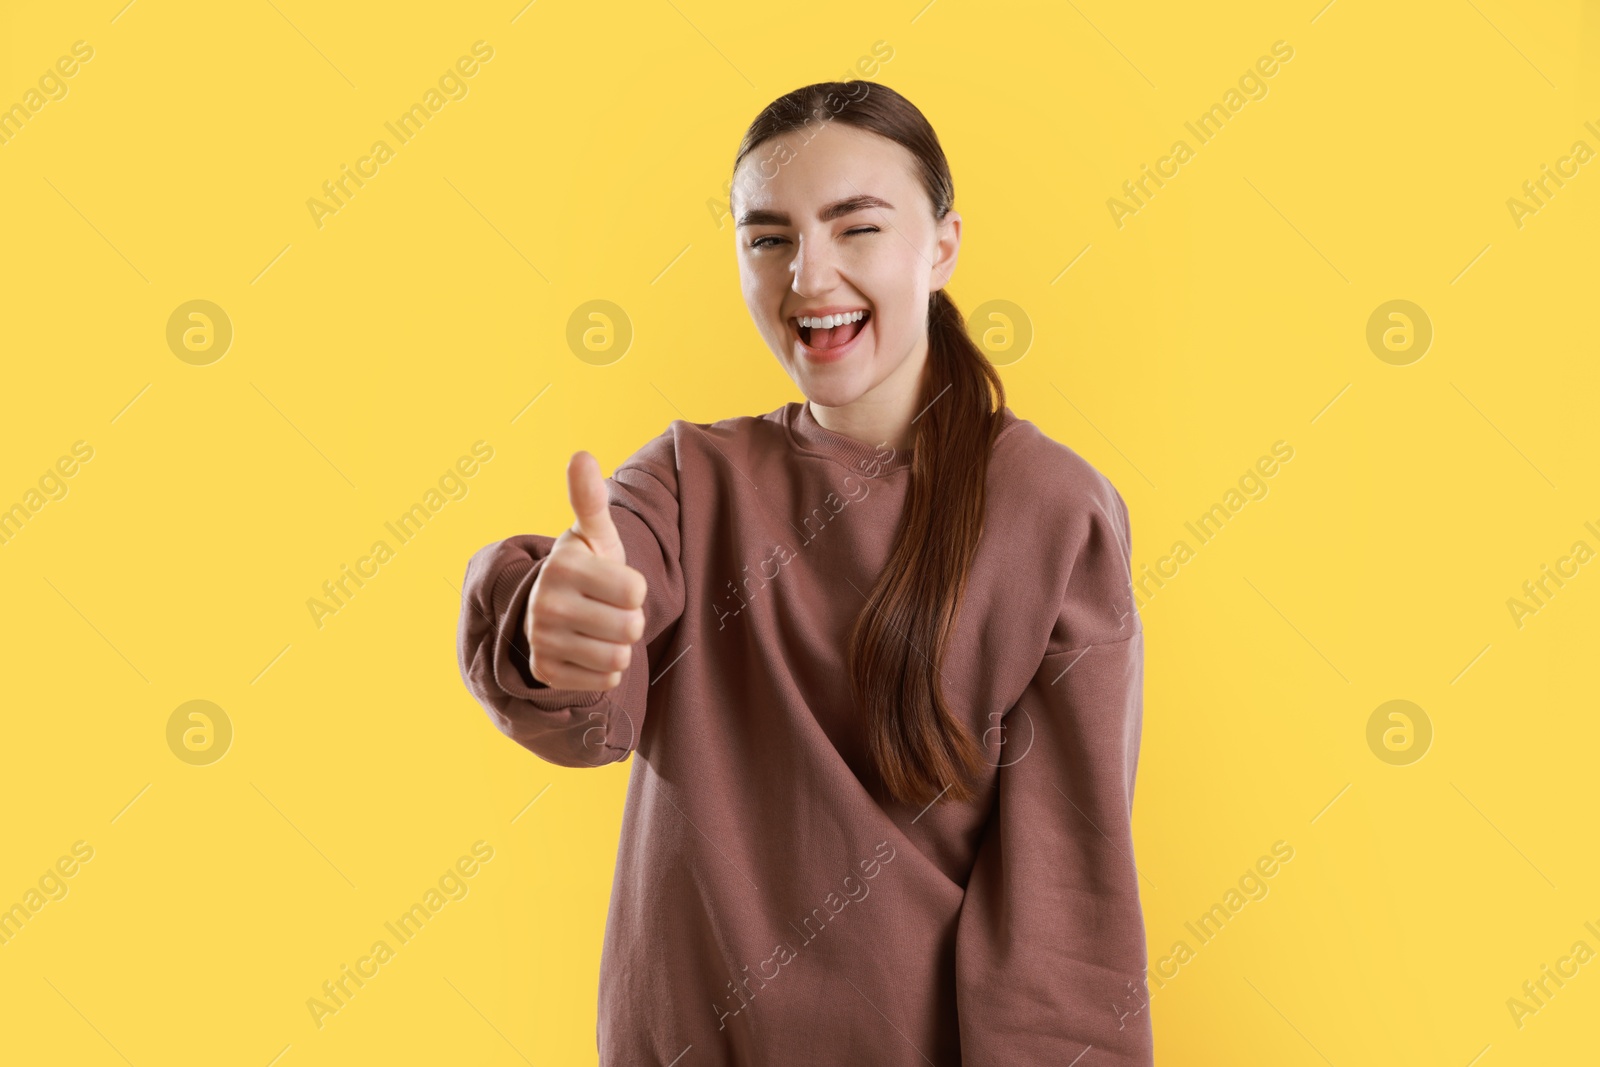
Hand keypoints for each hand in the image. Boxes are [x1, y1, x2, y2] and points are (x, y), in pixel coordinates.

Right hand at [524, 451, 647, 690]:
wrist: (553, 610)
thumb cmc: (587, 568)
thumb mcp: (593, 535)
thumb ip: (590, 501)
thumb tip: (581, 455)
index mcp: (562, 566)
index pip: (636, 591)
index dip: (634, 588)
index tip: (612, 582)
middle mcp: (546, 605)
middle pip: (631, 627)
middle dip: (630, 619)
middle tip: (608, 608)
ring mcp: (542, 642)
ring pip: (620, 657)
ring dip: (619, 645)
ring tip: (599, 629)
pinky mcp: (547, 673)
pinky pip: (607, 681)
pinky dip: (605, 670)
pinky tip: (588, 650)